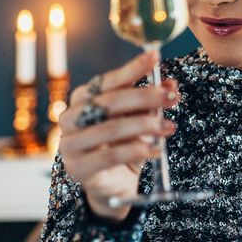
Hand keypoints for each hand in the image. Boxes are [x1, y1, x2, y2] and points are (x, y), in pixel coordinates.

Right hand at [57, 50, 179, 222]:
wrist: (113, 184)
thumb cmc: (125, 145)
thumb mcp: (140, 119)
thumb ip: (151, 102)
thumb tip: (171, 85)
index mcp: (82, 99)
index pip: (107, 81)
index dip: (132, 69)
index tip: (155, 57)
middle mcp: (70, 117)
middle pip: (109, 102)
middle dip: (145, 97)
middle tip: (172, 98)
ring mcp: (69, 144)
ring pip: (110, 128)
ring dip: (144, 125)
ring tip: (169, 127)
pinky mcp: (77, 168)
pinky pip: (110, 156)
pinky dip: (137, 150)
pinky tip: (157, 150)